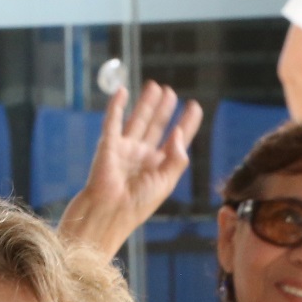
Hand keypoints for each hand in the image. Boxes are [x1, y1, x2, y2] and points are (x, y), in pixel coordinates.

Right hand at [60, 82, 203, 258]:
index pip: (175, 140)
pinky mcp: (107, 146)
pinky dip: (116, 106)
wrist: (107, 214)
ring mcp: (124, 150)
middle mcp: (142, 157)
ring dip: (146, 104)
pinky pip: (112, 122)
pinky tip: (122, 91)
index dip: (186, 123)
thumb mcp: (166, 183)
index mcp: (158, 168)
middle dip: (164, 110)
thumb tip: (178, 132)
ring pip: (137, 121)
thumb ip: (177, 157)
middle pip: (156, 127)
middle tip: (171, 92)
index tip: (194, 107)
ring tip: (156, 87)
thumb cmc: (137, 206)